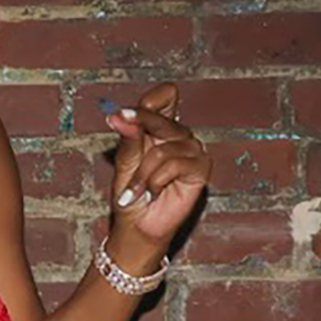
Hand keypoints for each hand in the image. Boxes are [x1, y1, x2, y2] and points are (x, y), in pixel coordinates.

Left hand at [105, 84, 206, 250]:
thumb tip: (120, 116)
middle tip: (121, 142)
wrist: (138, 225)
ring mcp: (192, 150)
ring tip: (136, 191)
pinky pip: (175, 164)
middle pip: (162, 118)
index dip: (149, 102)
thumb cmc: (131, 194)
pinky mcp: (201, 167)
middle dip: (138, 132)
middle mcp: (178, 135)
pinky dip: (156, 181)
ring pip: (163, 150)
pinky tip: (152, 193)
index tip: (124, 115)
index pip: (165, 96)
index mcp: (159, 127)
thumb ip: (128, 139)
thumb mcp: (124, 164)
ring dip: (142, 174)